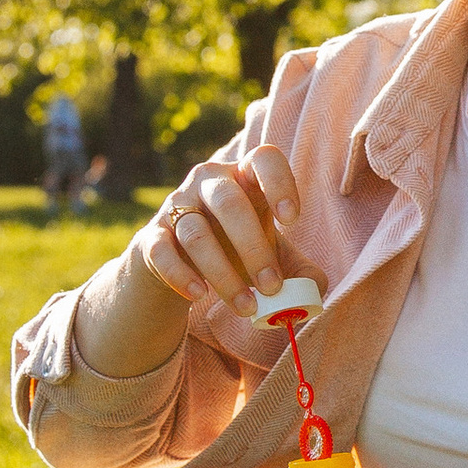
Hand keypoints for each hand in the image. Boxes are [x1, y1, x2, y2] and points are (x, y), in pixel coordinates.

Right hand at [139, 147, 305, 333]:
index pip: (264, 159)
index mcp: (245, 177)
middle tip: (272, 287)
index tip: (291, 220)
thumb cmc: (236, 250)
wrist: (178, 265)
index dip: (280, 184)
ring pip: (197, 235)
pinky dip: (181, 276)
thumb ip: (300, 271)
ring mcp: (176, 206)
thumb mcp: (272, 255)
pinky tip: (200, 295)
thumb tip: (316, 289)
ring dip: (224, 276)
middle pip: (229, 202)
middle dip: (254, 249)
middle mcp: (209, 182)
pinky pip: (162, 253)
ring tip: (247, 308)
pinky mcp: (151, 237)